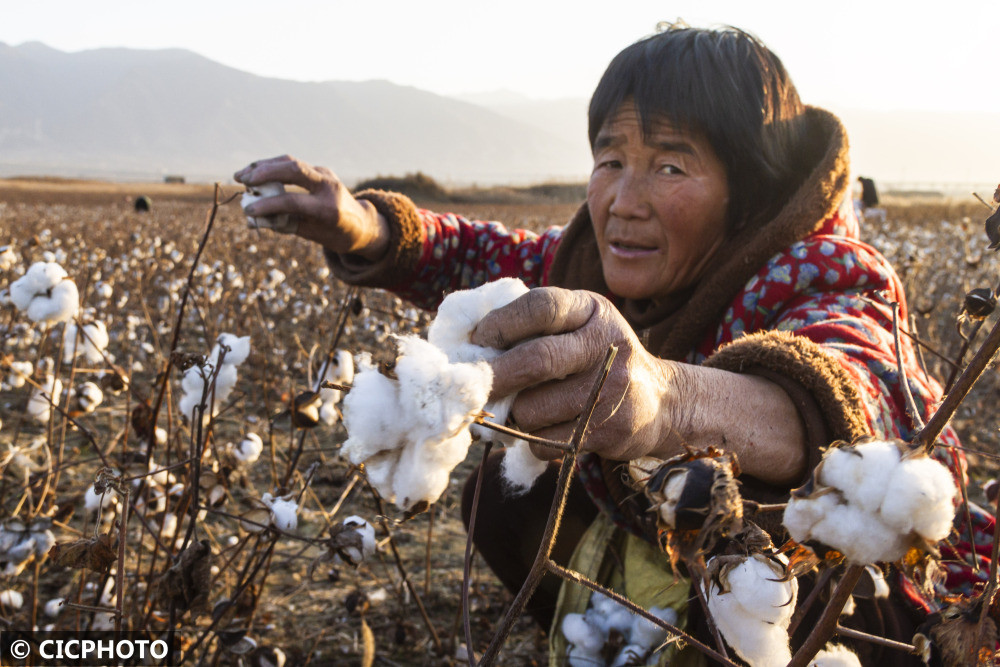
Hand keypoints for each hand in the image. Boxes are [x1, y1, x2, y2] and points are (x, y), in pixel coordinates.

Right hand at [233, 155, 389, 260]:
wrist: (362, 224)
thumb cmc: (334, 234)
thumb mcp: (312, 234)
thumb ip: (285, 225)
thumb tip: (253, 219)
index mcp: (329, 208)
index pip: (295, 201)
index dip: (269, 205)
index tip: (249, 211)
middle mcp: (329, 186)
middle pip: (295, 170)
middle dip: (265, 173)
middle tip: (243, 180)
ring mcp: (325, 174)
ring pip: (292, 162)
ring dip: (264, 166)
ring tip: (241, 175)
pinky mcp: (320, 170)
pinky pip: (293, 164)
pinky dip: (272, 166)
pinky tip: (254, 172)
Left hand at [470, 287, 682, 460]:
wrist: (661, 402)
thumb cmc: (597, 358)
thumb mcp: (579, 325)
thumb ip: (537, 326)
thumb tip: (471, 344)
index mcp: (592, 310)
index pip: (542, 306)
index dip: (502, 322)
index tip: (478, 339)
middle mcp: (606, 345)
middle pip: (538, 360)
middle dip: (495, 376)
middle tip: (470, 388)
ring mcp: (610, 390)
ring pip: (535, 409)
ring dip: (514, 414)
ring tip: (518, 409)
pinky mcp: (608, 432)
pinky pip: (547, 442)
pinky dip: (532, 440)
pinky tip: (543, 429)